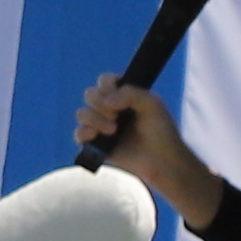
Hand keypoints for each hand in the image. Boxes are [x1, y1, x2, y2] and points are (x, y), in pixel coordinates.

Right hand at [78, 78, 218, 215]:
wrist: (161, 159)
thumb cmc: (161, 130)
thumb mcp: (151, 103)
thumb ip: (130, 93)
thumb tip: (106, 101)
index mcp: (122, 95)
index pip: (104, 81)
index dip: (107, 85)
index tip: (119, 97)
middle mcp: (109, 108)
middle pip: (90, 94)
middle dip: (100, 103)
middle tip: (117, 116)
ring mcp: (100, 126)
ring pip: (82, 113)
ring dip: (94, 119)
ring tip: (113, 130)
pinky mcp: (95, 144)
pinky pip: (79, 134)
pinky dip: (84, 133)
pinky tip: (96, 136)